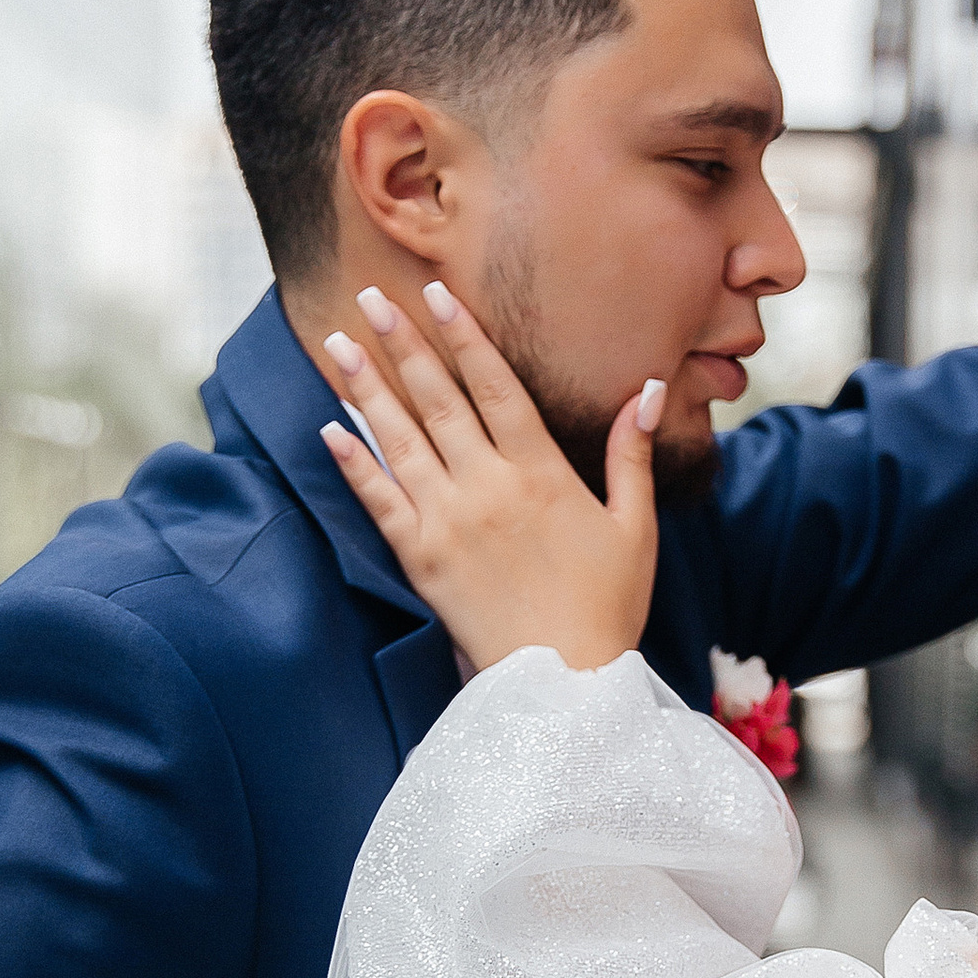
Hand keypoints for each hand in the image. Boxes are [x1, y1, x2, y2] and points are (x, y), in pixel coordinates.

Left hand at [318, 281, 663, 672]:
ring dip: (366, 387)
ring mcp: (449, 522)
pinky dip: (354, 463)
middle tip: (371, 295)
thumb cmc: (608, 607)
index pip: (495, 386)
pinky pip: (379, 501)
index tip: (435, 293)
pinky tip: (329, 427)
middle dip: (403, 343)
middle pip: (438, 399)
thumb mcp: (636, 526)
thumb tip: (647, 389)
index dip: (463, 336)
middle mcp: (489, 487)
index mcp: (543, 473)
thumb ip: (633, 455)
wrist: (565, 684)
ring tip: (338, 342)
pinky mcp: (421, 559)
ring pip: (400, 439)